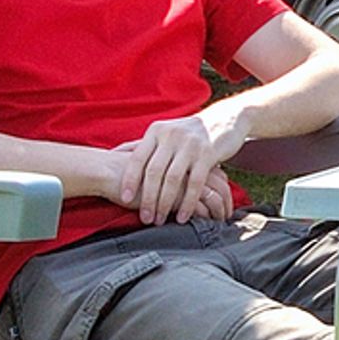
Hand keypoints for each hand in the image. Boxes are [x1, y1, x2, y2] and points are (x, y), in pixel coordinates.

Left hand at [114, 104, 242, 224]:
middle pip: (154, 172)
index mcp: (157, 131)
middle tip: (145, 217)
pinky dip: (188, 202)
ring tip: (160, 220)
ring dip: (166, 203)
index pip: (138, 158)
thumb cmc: (188, 132)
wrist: (224, 119)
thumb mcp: (165, 132)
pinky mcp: (208, 154)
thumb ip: (143, 144)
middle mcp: (171, 136)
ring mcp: (190, 145)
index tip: (124, 199)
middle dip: (148, 198)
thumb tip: (114, 153)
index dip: (130, 179)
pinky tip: (183, 216)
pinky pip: (195, 183)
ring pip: (173, 179)